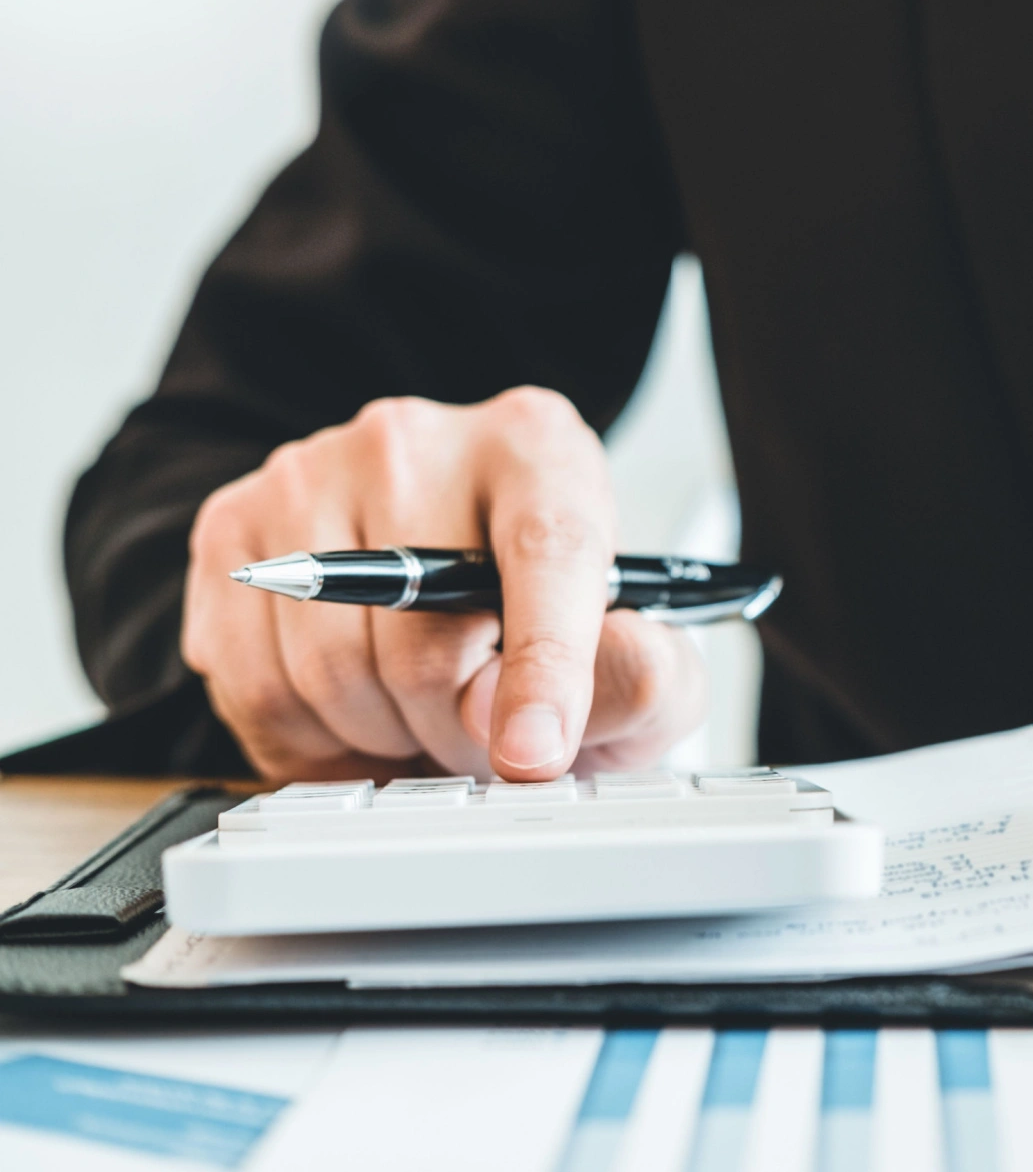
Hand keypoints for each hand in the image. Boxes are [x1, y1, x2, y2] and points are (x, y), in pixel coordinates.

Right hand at [184, 388, 705, 782]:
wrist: (445, 572)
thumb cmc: (552, 612)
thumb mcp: (638, 651)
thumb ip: (637, 679)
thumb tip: (562, 713)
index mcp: (538, 450)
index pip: (547, 554)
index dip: (544, 667)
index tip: (537, 752)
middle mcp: (415, 442)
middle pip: (425, 642)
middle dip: (458, 734)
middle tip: (482, 745)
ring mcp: (310, 475)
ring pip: (328, 673)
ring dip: (384, 741)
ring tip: (425, 724)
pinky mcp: (231, 529)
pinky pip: (254, 688)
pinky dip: (311, 741)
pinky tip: (360, 719)